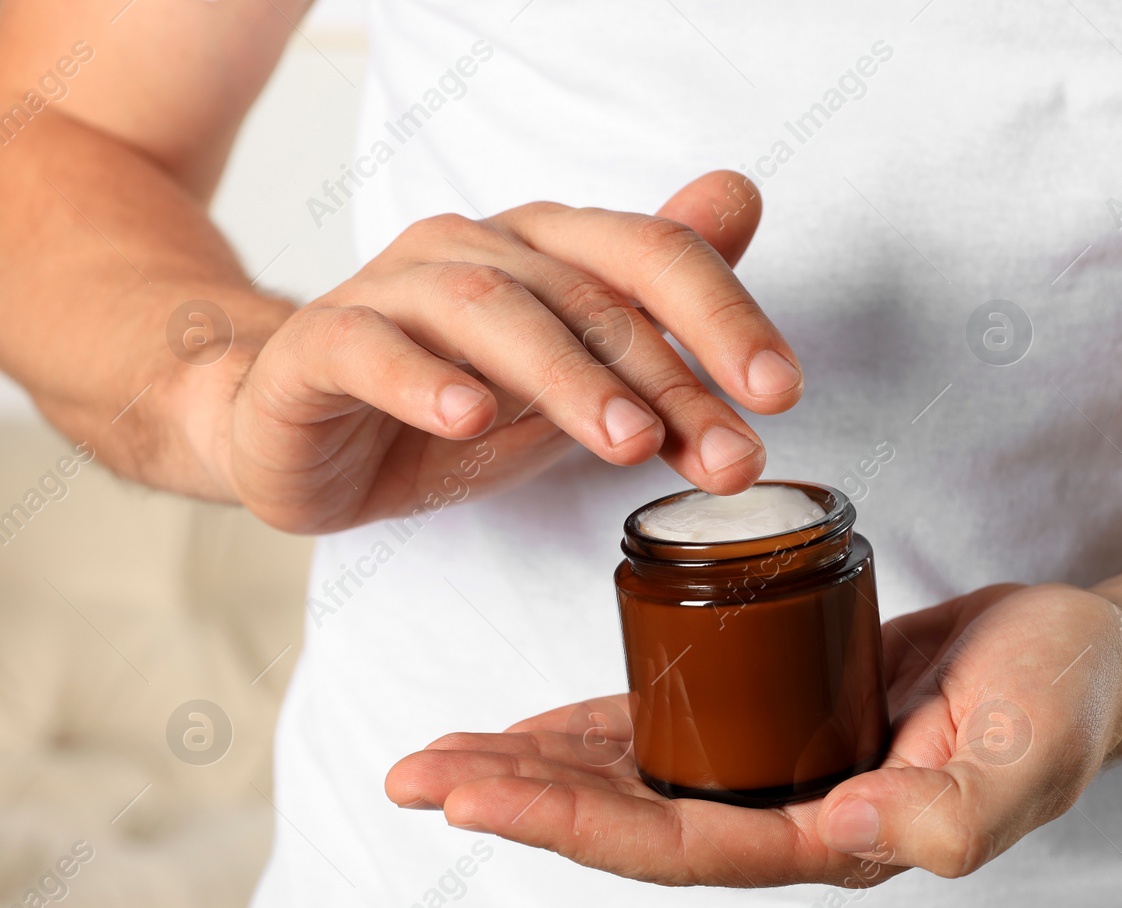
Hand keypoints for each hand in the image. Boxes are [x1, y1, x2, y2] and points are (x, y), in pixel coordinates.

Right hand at [190, 170, 800, 533]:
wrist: (303, 435)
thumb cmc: (449, 401)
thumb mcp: (570, 374)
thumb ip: (653, 309)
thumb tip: (739, 201)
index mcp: (545, 251)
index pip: (649, 258)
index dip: (724, 317)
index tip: (779, 392)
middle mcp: (474, 253)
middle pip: (586, 295)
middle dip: (667, 378)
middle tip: (725, 452)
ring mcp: (391, 293)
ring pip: (490, 315)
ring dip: (569, 377)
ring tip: (627, 441)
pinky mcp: (318, 348)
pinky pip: (367, 348)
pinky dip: (420, 381)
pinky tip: (469, 417)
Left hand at [385, 584, 1121, 886]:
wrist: (1082, 652)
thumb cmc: (1066, 700)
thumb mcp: (1032, 748)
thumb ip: (959, 807)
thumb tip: (857, 825)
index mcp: (836, 836)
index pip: (680, 843)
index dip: (573, 824)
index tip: (474, 794)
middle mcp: (790, 812)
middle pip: (631, 818)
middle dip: (521, 801)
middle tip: (416, 774)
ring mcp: (781, 766)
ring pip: (638, 779)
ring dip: (537, 771)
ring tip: (442, 756)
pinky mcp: (779, 711)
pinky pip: (673, 729)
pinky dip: (597, 728)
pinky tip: (532, 726)